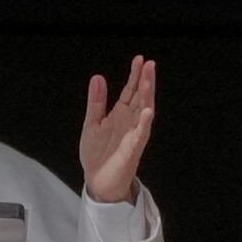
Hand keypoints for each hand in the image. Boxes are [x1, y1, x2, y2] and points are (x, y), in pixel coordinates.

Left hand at [79, 56, 155, 203]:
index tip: (140, 59)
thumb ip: (96, 102)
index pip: (131, 91)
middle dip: (145, 81)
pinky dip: (144, 124)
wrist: (97, 181)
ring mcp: (133, 135)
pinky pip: (140, 135)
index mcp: (120, 115)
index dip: (135, 75)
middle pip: (141, 98)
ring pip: (144, 113)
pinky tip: (148, 112)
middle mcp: (130, 123)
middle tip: (150, 64)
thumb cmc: (97, 155)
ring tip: (149, 81)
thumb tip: (98, 78)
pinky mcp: (132, 150)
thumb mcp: (92, 124)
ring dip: (147, 97)